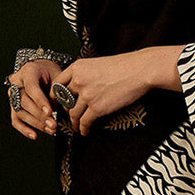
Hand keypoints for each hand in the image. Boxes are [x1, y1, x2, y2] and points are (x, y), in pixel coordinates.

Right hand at [7, 56, 63, 140]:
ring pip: (20, 112)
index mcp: (28, 71)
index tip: (50, 111)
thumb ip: (57, 91)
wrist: (44, 71)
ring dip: (36, 124)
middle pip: (24, 102)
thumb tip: (61, 110)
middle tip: (54, 124)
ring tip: (51, 130)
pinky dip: (24, 129)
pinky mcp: (14, 106)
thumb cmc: (52, 74)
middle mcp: (17, 82)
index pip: (31, 88)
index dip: (40, 101)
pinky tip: (35, 135)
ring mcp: (13, 95)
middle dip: (40, 116)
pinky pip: (15, 119)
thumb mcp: (57, 77)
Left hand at [53, 46, 183, 135]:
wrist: (139, 70)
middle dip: (66, 110)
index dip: (56, 95)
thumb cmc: (124, 65)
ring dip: (74, 122)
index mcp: (77, 67)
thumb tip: (83, 85)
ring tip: (76, 126)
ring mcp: (87, 95)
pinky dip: (83, 128)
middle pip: (64, 100)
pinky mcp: (97, 108)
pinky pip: (85, 121)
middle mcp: (78, 81)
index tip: (58, 101)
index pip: (57, 83)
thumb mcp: (98, 63)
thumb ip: (86, 74)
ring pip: (73, 113)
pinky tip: (85, 131)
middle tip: (68, 115)